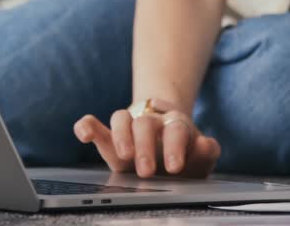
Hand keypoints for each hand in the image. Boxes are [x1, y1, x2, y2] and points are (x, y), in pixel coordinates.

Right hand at [73, 100, 220, 177]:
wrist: (168, 141)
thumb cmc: (185, 155)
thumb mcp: (200, 157)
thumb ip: (206, 153)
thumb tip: (203, 143)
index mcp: (176, 127)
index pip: (175, 130)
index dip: (175, 147)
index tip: (174, 168)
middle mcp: (151, 122)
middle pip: (145, 124)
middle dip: (145, 146)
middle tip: (146, 170)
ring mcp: (129, 127)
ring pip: (121, 118)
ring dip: (121, 136)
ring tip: (123, 156)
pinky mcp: (109, 136)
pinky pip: (95, 125)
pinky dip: (87, 127)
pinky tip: (83, 134)